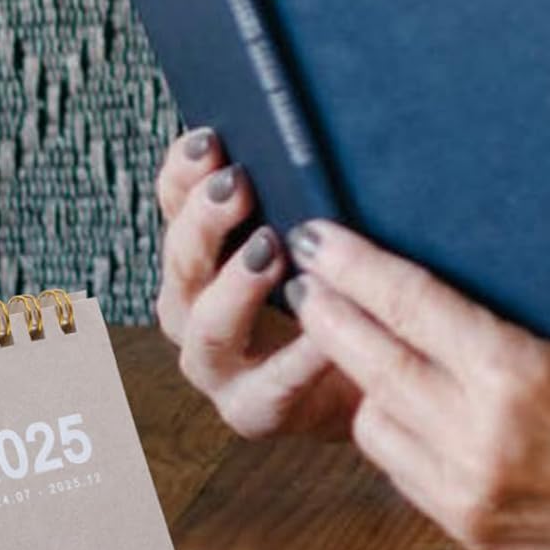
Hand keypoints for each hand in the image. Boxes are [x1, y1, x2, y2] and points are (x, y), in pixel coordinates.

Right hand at [153, 129, 359, 438]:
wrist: (373, 384)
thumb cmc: (342, 295)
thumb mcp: (317, 239)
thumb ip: (299, 195)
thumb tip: (307, 139)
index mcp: (199, 255)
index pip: (175, 202)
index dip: (184, 172)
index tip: (210, 140)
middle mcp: (193, 308)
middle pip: (182, 260)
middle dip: (204, 221)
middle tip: (237, 186)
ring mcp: (217, 365)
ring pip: (207, 327)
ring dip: (234, 288)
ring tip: (271, 252)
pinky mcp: (252, 410)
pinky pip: (271, 385)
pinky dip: (297, 357)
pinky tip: (324, 331)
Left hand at [285, 219, 549, 549]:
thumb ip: (494, 318)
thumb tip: (415, 277)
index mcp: (515, 376)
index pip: (407, 306)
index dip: (353, 266)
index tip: (316, 239)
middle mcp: (481, 440)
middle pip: (370, 362)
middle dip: (328, 313)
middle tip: (306, 279)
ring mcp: (470, 494)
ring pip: (372, 421)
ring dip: (361, 379)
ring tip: (362, 343)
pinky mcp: (470, 531)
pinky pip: (399, 468)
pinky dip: (396, 430)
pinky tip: (404, 402)